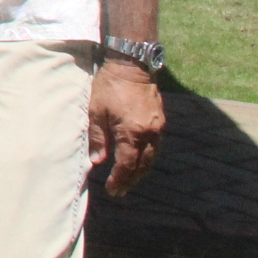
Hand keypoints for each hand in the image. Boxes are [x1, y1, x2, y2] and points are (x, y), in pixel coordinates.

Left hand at [88, 58, 165, 195]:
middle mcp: (149, 134)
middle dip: (130, 181)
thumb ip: (97, 138)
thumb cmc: (109, 86)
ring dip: (141, 172)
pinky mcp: (161, 121)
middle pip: (142, 166)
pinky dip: (147, 158)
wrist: (132, 65)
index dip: (119, 180)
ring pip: (152, 158)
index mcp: (132, 133)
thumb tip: (97, 161)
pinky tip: (139, 161)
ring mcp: (158, 128)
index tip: (112, 190)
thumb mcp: (96, 111)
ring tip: (129, 181)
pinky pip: (156, 147)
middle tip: (120, 192)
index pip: (126, 165)